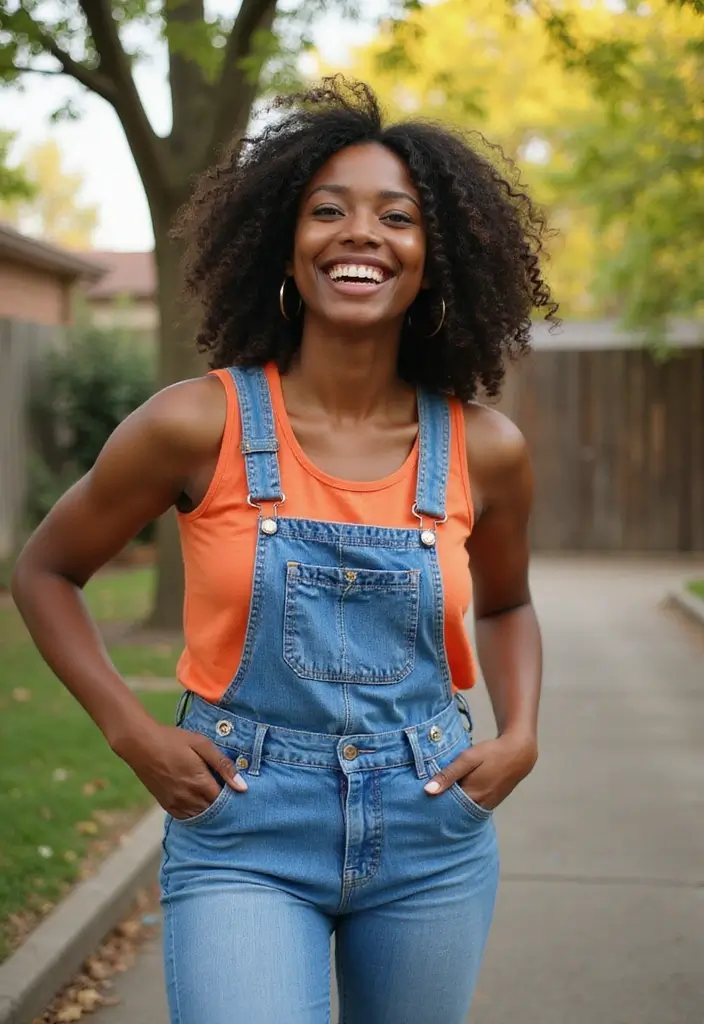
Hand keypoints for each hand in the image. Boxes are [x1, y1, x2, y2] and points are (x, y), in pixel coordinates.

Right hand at [113, 721, 247, 819]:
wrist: (140, 744)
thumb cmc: (173, 740)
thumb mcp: (202, 745)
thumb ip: (223, 765)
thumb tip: (243, 787)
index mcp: (200, 782)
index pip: (225, 801)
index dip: (234, 797)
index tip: (239, 791)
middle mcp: (188, 797)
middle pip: (214, 811)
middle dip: (224, 806)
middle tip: (230, 796)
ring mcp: (176, 803)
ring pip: (201, 816)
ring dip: (210, 810)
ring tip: (216, 798)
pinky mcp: (166, 805)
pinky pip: (186, 817)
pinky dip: (196, 813)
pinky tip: (200, 802)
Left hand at [424, 732, 537, 810]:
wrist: (519, 754)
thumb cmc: (491, 753)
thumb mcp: (468, 759)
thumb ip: (448, 774)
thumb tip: (427, 791)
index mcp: (471, 795)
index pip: (445, 808)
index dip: (432, 806)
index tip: (417, 803)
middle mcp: (478, 805)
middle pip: (453, 812)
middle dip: (440, 808)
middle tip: (422, 804)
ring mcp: (486, 806)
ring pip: (463, 811)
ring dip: (451, 806)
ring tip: (435, 800)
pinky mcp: (490, 803)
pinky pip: (471, 808)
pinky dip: (462, 804)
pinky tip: (453, 797)